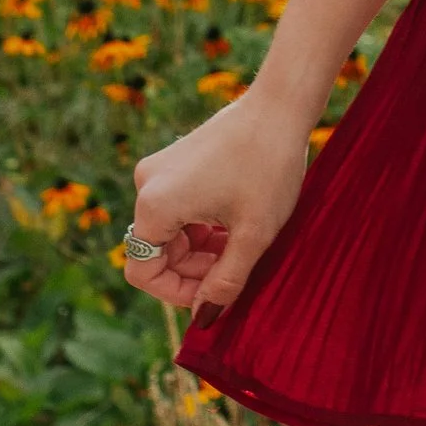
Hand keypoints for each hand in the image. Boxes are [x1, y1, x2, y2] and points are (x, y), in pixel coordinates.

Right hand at [125, 87, 312, 314]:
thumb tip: (203, 320)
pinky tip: (236, 224)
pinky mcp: (175, 161)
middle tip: (236, 269)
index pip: (144, 271)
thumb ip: (226, 282)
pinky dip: (202, 225)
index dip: (176, 292)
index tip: (214, 293)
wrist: (281, 106)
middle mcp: (147, 185)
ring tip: (242, 245)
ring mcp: (159, 170)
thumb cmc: (270, 167)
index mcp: (155, 204)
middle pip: (158, 251)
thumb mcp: (253, 234)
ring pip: (170, 232)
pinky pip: (178, 210)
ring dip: (201, 249)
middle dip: (194, 269)